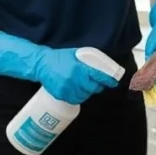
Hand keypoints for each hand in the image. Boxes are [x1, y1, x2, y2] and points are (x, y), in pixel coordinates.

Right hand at [0, 33, 119, 104]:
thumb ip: (87, 61)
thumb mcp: (75, 54)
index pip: (98, 76)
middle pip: (93, 88)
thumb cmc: (60, 58)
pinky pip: (75, 99)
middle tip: (98, 85)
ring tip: (84, 86)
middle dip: (97, 87)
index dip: (108, 81)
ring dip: (87, 92)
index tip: (114, 83)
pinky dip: (78, 96)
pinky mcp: (62, 95)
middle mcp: (75, 79)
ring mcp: (68, 89)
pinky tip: (77, 91)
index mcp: (80, 68)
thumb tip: (102, 66)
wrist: (42, 64)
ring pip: (85, 95)